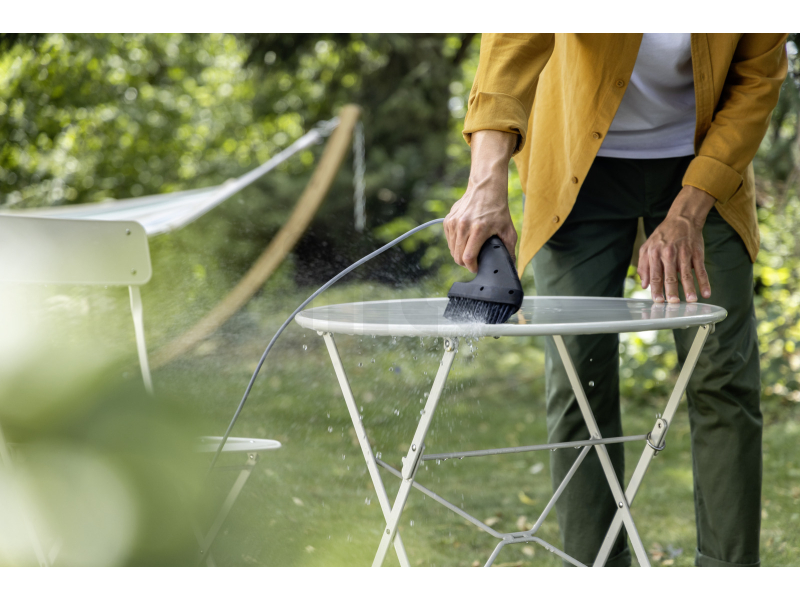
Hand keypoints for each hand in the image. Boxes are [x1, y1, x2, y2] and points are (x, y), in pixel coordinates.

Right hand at [444, 130, 517, 272]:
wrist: (485, 188)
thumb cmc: (497, 208)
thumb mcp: (508, 229)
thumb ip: (509, 249)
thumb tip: (510, 265)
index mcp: (478, 229)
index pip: (468, 258)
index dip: (472, 267)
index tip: (477, 267)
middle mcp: (463, 226)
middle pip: (458, 257)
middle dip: (466, 263)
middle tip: (474, 260)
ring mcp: (453, 223)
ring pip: (452, 250)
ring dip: (460, 254)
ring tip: (470, 250)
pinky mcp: (448, 221)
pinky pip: (449, 241)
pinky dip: (456, 244)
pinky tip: (465, 240)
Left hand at [638, 185, 715, 302]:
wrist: (682, 218)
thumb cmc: (662, 235)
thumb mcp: (647, 247)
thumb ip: (643, 266)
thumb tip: (643, 285)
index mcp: (655, 254)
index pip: (655, 275)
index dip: (656, 289)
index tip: (658, 301)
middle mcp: (668, 254)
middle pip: (670, 276)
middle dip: (671, 291)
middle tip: (673, 303)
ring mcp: (684, 253)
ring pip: (686, 274)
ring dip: (689, 288)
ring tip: (690, 301)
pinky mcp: (696, 252)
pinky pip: (701, 269)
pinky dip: (704, 282)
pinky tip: (706, 293)